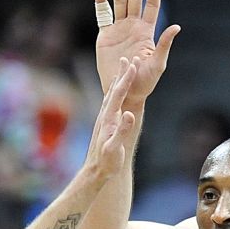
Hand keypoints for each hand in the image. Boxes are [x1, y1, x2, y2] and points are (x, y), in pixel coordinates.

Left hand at [83, 57, 137, 182]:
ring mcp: (105, 119)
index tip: (134, 64)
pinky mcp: (106, 124)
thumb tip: (129, 114)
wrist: (95, 170)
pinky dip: (115, 93)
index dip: (126, 79)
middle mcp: (105, 115)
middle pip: (114, 90)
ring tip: (123, 70)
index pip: (119, 94)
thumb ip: (122, 131)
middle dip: (122, 74)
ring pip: (112, 95)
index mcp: (109, 118)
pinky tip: (116, 92)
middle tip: (128, 58)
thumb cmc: (107, 161)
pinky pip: (112, 104)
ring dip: (118, 81)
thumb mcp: (114, 147)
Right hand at [94, 0, 180, 101]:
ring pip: (119, 1)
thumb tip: (177, 27)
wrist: (124, 91)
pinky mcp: (105, 35)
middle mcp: (133, 26)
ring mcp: (119, 29)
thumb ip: (164, 44)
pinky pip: (103, 14)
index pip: (152, 3)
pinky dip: (101, 1)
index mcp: (147, 31)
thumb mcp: (158, 64)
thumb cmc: (144, 82)